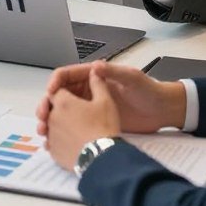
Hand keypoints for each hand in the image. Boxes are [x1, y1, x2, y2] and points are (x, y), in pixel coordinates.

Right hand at [37, 60, 184, 137]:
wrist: (162, 111)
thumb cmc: (149, 91)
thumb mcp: (132, 79)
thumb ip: (114, 72)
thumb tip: (96, 65)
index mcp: (95, 76)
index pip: (67, 75)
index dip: (55, 83)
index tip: (51, 93)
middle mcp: (89, 90)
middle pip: (60, 94)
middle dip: (48, 103)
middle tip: (43, 114)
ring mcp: (90, 106)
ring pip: (63, 111)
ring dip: (51, 119)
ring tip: (45, 129)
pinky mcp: (94, 121)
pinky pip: (72, 125)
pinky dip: (61, 131)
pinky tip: (55, 139)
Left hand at [44, 69, 121, 170]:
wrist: (102, 159)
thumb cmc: (104, 129)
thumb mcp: (106, 101)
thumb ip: (98, 83)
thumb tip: (95, 72)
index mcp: (63, 102)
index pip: (57, 90)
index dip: (65, 91)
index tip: (72, 95)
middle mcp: (52, 117)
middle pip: (50, 108)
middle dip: (58, 108)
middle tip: (72, 112)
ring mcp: (51, 135)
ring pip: (50, 125)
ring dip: (57, 124)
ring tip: (72, 127)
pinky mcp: (54, 151)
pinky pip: (52, 142)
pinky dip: (58, 140)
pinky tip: (70, 141)